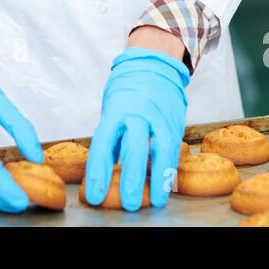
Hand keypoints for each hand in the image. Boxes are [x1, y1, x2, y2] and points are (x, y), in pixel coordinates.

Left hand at [84, 47, 190, 210]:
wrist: (154, 64)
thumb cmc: (128, 90)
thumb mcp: (112, 109)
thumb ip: (111, 137)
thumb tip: (106, 168)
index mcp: (115, 112)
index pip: (103, 145)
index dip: (98, 173)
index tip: (94, 196)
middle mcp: (137, 114)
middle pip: (132, 149)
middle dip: (130, 179)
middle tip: (127, 204)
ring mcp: (158, 118)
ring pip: (158, 151)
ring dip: (155, 180)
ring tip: (152, 202)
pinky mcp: (174, 122)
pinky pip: (173, 150)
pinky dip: (169, 171)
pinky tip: (165, 188)